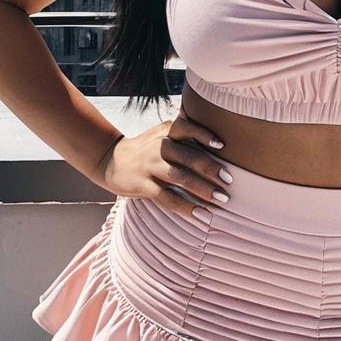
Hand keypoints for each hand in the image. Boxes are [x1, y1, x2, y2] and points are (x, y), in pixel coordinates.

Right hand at [98, 105, 231, 222]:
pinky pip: (167, 198)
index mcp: (165, 132)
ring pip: (180, 178)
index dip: (204, 135)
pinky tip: (201, 214)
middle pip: (188, 156)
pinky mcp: (143, 186)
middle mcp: (158, 147)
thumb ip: (183, 129)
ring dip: (203, 189)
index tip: (222, 145)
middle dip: (211, 169)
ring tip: (221, 199)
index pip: (186, 128)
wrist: (110, 160)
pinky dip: (186, 207)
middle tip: (230, 180)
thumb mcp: (160, 132)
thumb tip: (212, 126)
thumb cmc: (146, 147)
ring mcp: (150, 166)